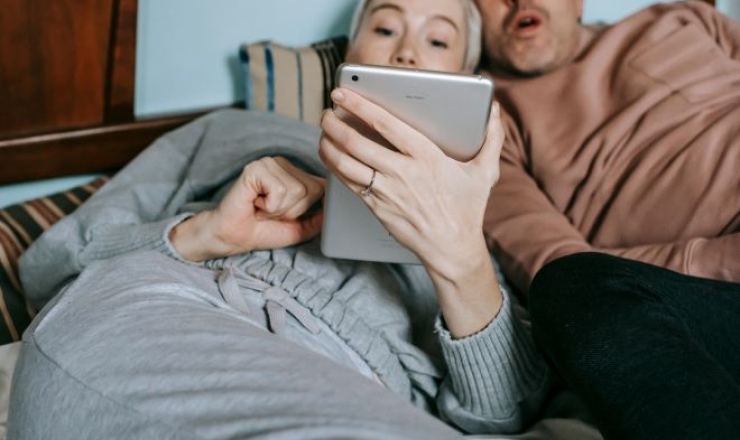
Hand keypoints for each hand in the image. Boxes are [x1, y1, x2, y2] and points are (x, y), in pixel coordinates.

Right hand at [170, 157, 324, 260]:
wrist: (232, 238)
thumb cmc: (263, 230)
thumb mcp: (302, 227)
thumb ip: (321, 217)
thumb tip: (339, 207)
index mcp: (295, 173)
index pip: (322, 188)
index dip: (306, 209)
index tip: (285, 215)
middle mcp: (283, 163)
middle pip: (312, 190)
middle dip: (293, 210)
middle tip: (270, 212)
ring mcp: (269, 163)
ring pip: (297, 191)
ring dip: (279, 209)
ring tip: (262, 208)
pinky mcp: (255, 169)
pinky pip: (280, 190)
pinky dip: (269, 205)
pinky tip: (255, 203)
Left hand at [319, 88, 504, 336]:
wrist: (452, 249)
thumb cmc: (467, 210)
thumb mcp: (485, 172)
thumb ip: (491, 138)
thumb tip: (493, 110)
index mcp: (426, 156)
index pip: (385, 124)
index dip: (359, 105)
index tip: (342, 93)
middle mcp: (402, 172)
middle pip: (357, 142)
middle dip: (335, 124)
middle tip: (326, 112)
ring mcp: (386, 192)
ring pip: (346, 163)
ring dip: (328, 144)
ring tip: (323, 131)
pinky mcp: (376, 208)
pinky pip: (348, 183)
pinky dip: (333, 166)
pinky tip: (329, 155)